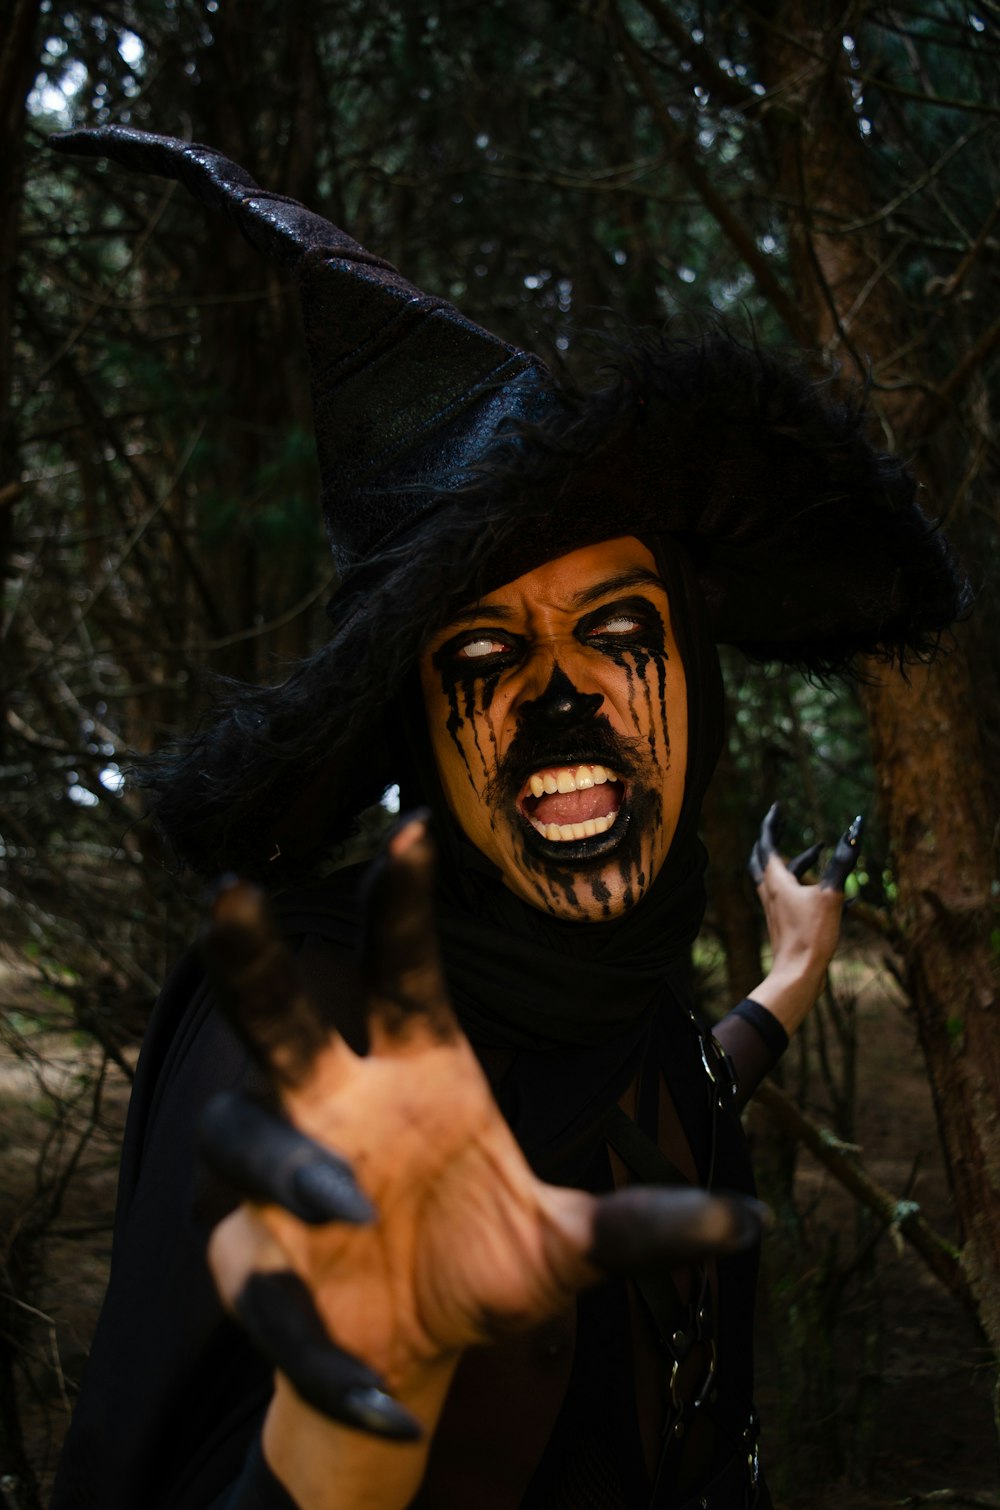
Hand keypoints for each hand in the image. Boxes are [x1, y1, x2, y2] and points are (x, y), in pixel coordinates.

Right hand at [197, 816, 765, 1500]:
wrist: (416, 1357)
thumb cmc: (480, 1262)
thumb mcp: (570, 1245)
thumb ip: (645, 1225)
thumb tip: (758, 1223)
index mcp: (416, 1070)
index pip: (400, 971)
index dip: (399, 904)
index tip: (413, 827)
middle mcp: (335, 1104)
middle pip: (277, 1018)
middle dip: (252, 957)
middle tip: (233, 893)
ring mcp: (281, 1180)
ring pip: (241, 1139)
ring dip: (289, 1167)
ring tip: (351, 1205)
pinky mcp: (252, 1266)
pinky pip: (264, 1296)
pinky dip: (317, 1349)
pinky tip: (387, 1401)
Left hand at [746, 803, 862, 1034]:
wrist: (797, 973)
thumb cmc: (811, 935)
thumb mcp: (831, 894)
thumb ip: (842, 862)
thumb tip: (855, 830)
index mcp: (775, 879)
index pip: (767, 841)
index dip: (772, 822)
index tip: (777, 808)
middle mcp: (769, 890)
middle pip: (763, 856)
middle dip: (773, 838)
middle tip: (783, 823)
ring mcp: (774, 907)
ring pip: (777, 875)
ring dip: (794, 860)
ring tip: (818, 850)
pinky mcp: (783, 921)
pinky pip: (789, 893)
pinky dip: (803, 882)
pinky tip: (828, 888)